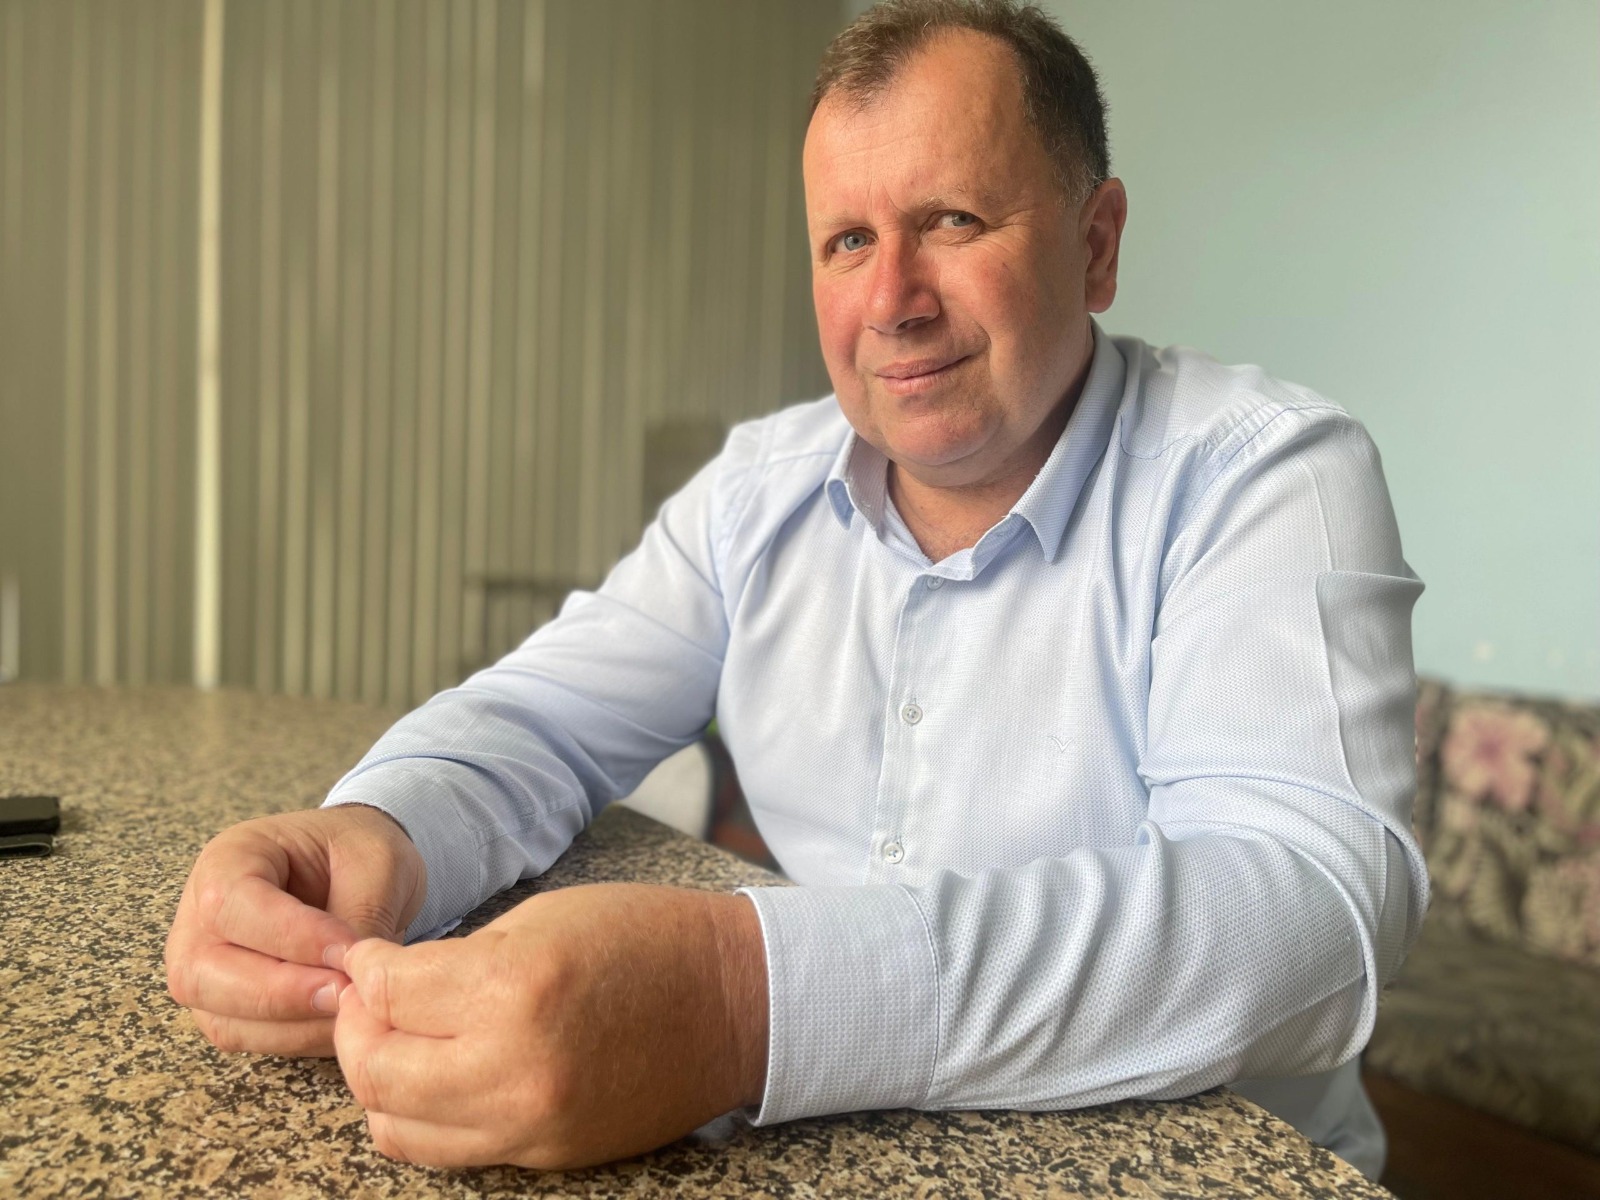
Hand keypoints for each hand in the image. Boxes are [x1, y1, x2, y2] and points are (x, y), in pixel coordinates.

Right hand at [164, 804, 426, 1056]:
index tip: (347, 952)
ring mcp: (203, 969)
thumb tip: (353, 981)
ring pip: (223, 1019)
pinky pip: (247, 1039)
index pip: (230, 905)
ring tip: (353, 1006)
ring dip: (294, 1024)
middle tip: (348, 992)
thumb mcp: (374, 862)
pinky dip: (296, 1039)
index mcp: (227, 860)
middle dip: (283, 993)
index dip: (289, 937)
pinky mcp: (225, 1008)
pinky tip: (340, 1019)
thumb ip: (362, 915)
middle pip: (203, 973)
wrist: (354, 869)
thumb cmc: (356, 854)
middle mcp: (198, 919)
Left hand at [332, 882, 768, 1169]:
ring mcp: (532, 1122)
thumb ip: (457, 959)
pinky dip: (422, 1118)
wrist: (736, 1002)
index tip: (366, 957)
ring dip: (380, 1081)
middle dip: (356, 1027)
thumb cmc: (646, 938)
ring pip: (398, 1125)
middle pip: (377, 1068)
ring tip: (395, 1042)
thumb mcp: (543, 919)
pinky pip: (451, 1151)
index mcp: (515, 987)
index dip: (365, 967)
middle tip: (366, 999)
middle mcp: (514, 1066)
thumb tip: (387, 984)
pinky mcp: (548, 1155)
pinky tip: (434, 1078)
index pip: (389, 990)